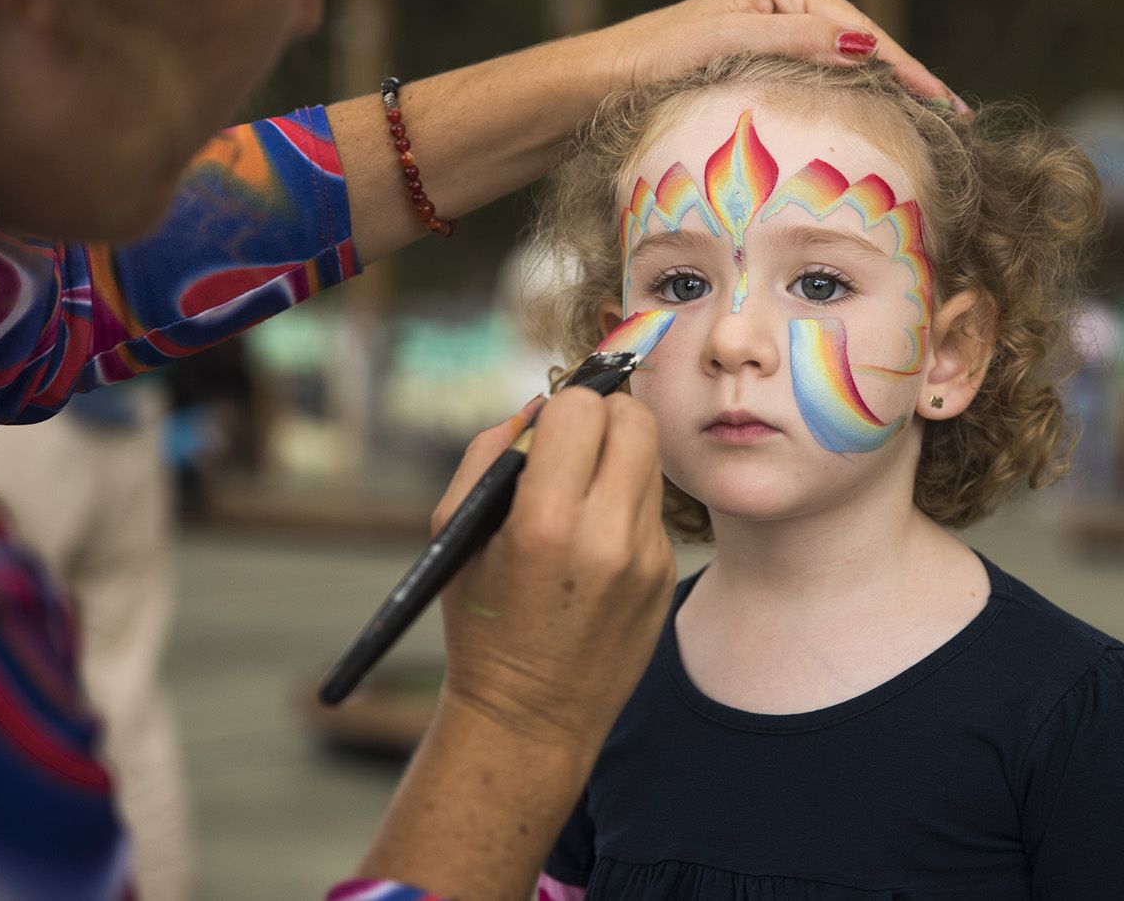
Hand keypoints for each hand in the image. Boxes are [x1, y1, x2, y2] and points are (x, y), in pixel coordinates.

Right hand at [429, 388, 673, 745]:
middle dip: (604, 417)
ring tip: (580, 493)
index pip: (582, 410)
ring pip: (651, 460)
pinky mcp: (665, 576)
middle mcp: (606, 537)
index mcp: (544, 523)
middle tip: (575, 442)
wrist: (530, 719)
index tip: (546, 430)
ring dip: (618, 458)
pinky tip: (594, 542)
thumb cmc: (481, 623)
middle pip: (636, 421)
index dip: (562, 408)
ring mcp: (646, 559)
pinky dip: (625, 505)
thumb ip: (490, 453)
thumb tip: (538, 405)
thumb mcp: (458, 533)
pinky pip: (652, 508)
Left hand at [602, 0, 965, 112]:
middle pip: (863, 42)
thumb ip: (796, 41)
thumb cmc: (659, 59)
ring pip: (849, 61)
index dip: (904, 67)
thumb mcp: (728, 46)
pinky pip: (828, 75)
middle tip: (955, 115)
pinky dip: (858, 96)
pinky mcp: (772, 55)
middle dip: (908, 78)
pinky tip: (884, 116)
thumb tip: (863, 45)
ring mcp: (782, 26)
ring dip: (889, 90)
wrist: (610, 80)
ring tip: (934, 118)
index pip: (859, 29)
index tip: (942, 100)